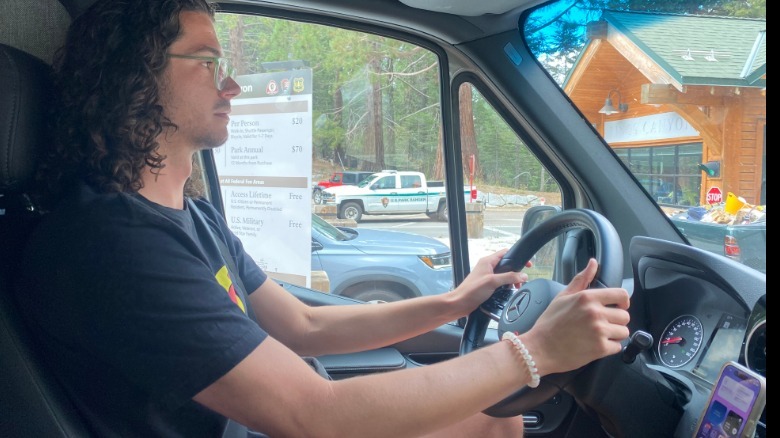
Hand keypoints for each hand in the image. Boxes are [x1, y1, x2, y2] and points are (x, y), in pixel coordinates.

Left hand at [450, 249, 529, 313]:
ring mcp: (487, 276)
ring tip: (516, 288)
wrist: (460, 303)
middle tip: (521, 281)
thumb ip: (509, 277)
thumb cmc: (472, 290)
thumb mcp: (492, 281)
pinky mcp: (486, 286)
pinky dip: (506, 286)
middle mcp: (487, 267)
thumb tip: (523, 275)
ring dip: (511, 280)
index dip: (517, 257)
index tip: (527, 265)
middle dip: (516, 272)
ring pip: (504, 275)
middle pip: (506, 265)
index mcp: (487, 261)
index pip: (505, 253)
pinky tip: (508, 292)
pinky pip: (500, 283)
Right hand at [521, 258, 629, 376]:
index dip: (623, 302)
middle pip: (625, 316)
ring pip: (623, 331)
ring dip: (614, 335)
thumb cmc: (550, 323)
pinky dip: (609, 348)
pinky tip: (595, 345)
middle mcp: (595, 312)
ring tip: (598, 336)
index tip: (618, 307)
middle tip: (602, 325)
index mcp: (587, 297)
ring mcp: (599, 331)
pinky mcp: (601, 348)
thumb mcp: (563, 297)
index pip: (621, 295)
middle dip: (616, 321)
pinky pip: (618, 346)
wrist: (540, 348)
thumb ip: (581, 279)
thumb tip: (593, 263)